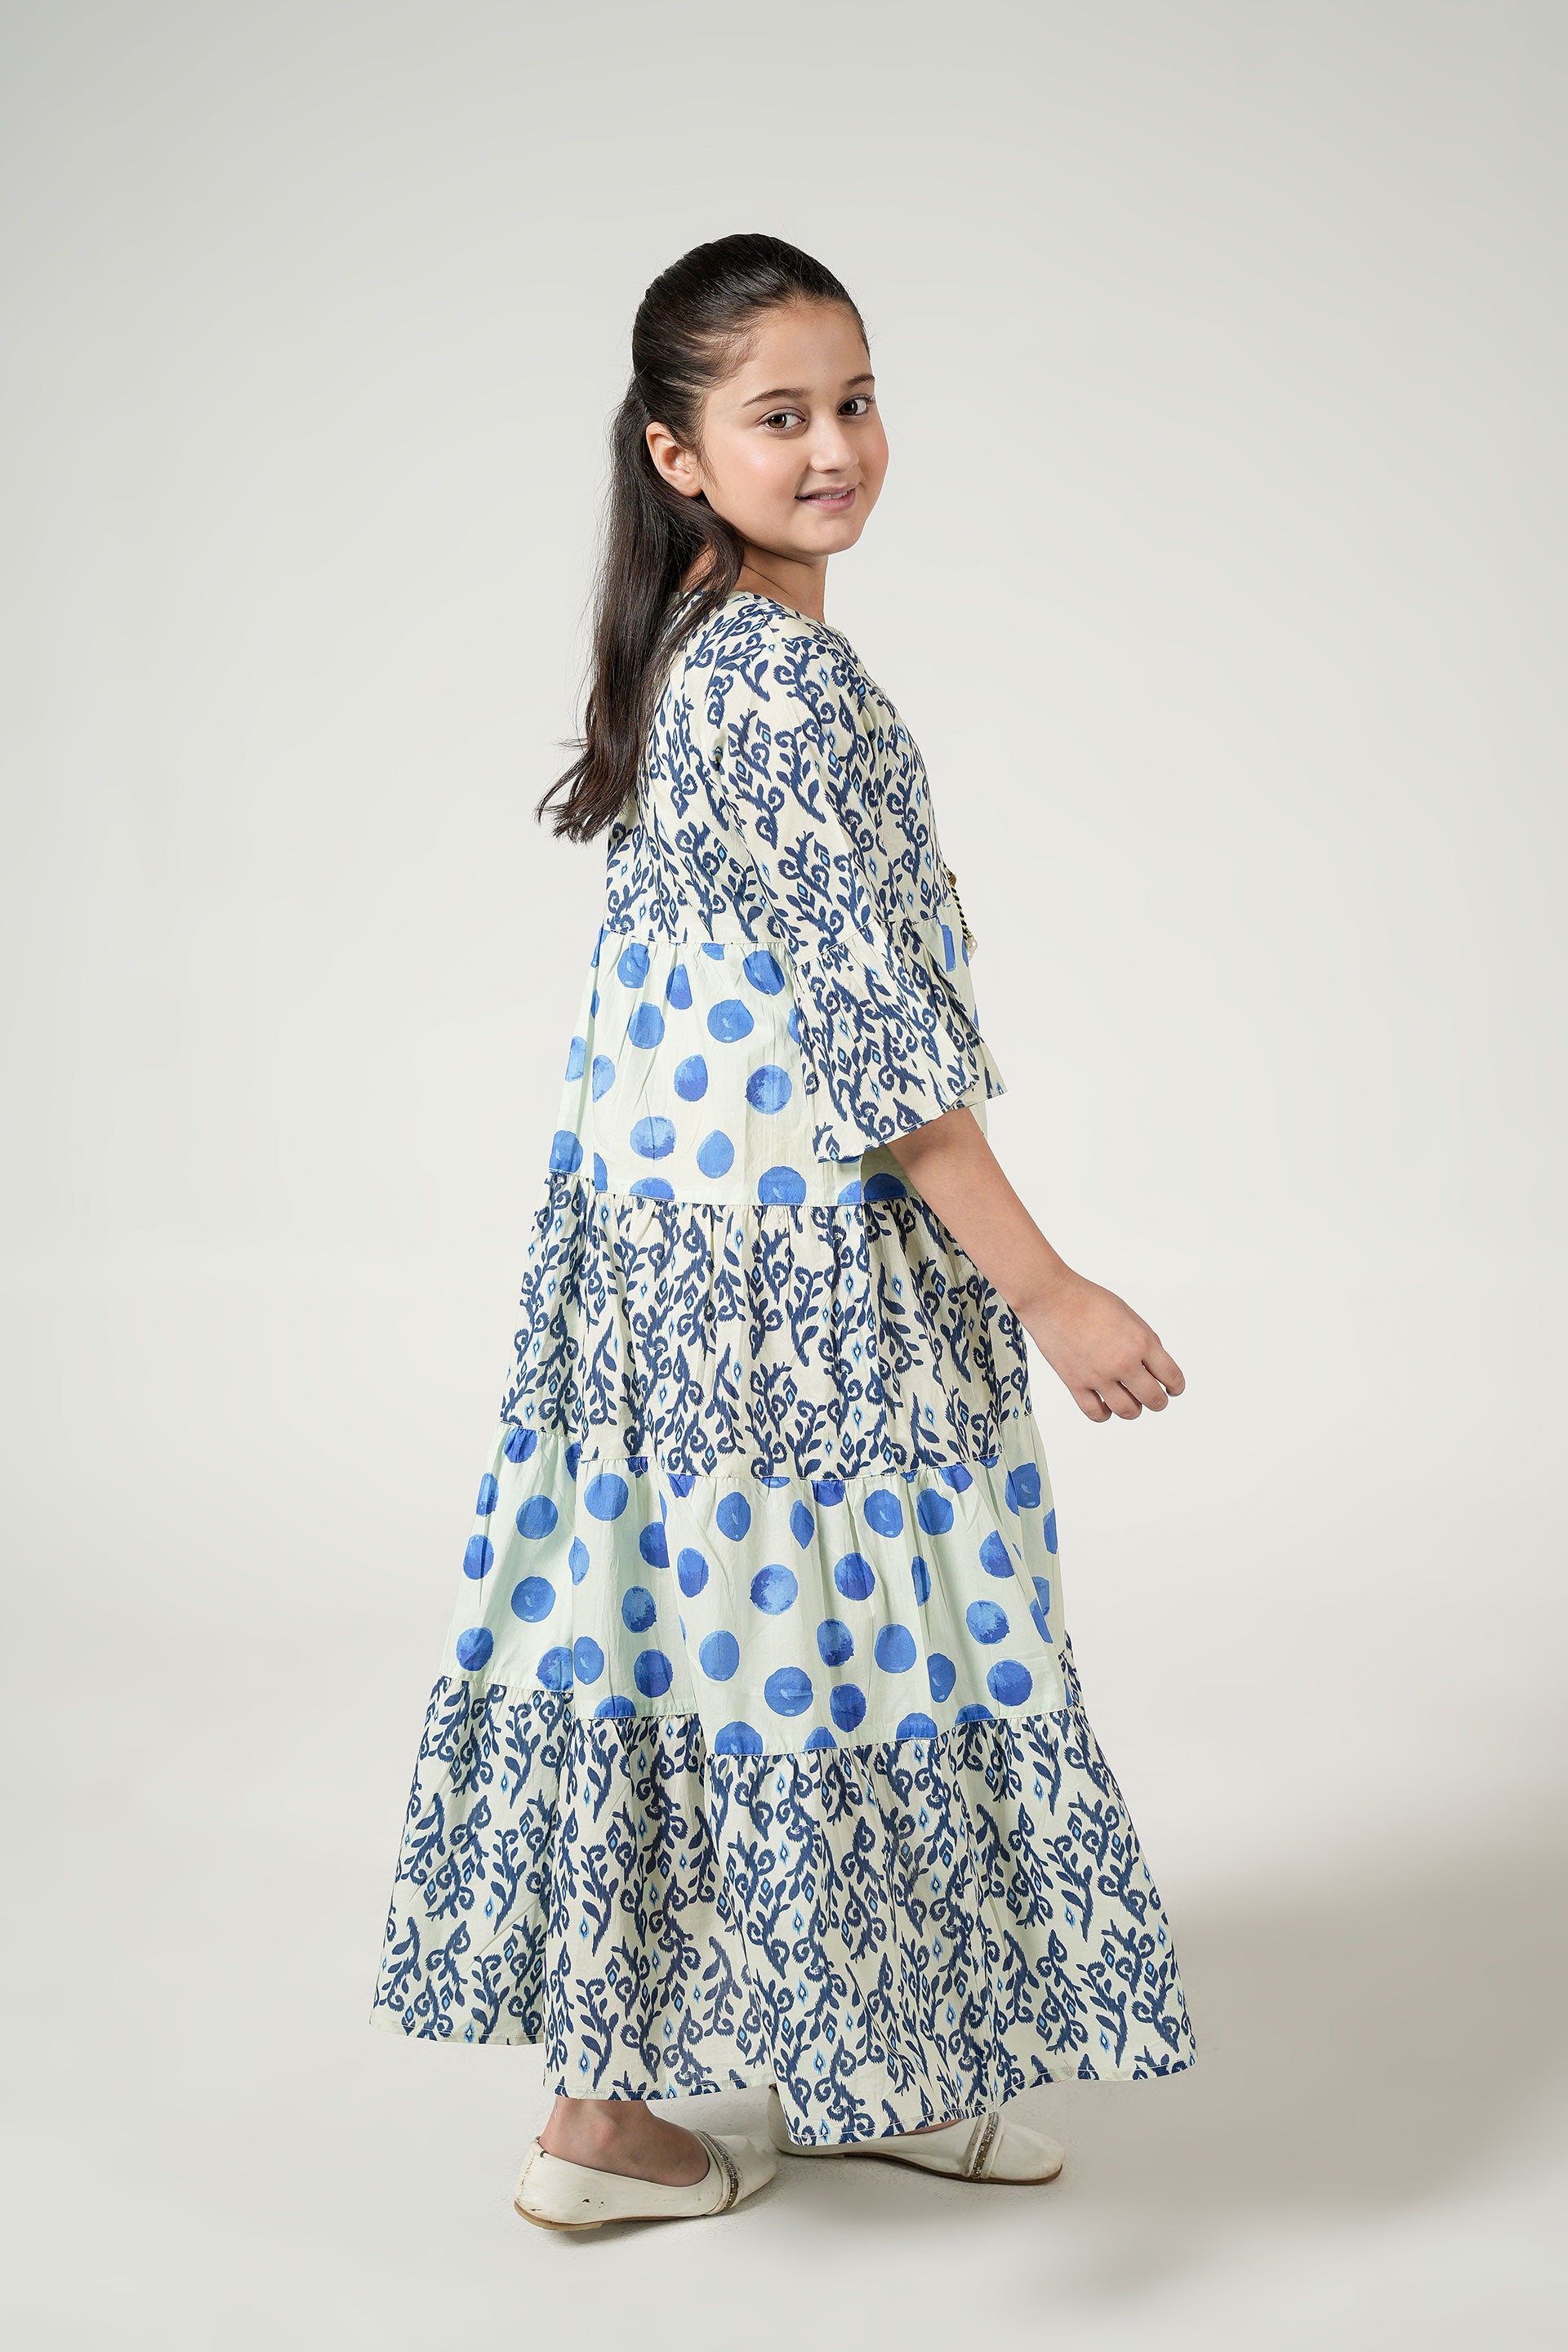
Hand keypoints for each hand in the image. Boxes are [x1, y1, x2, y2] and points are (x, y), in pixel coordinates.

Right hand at [1019, 1266, 1185, 1423]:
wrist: (1051, 1297)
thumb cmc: (1087, 1299)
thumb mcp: (1128, 1313)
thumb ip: (1145, 1340)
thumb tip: (1154, 1364)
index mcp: (1141, 1341)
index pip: (1171, 1376)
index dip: (1176, 1387)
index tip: (1173, 1389)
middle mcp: (1123, 1362)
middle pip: (1154, 1399)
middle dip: (1159, 1401)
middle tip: (1155, 1398)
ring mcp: (1098, 1376)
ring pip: (1128, 1411)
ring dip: (1134, 1409)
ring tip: (1130, 1402)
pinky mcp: (1075, 1383)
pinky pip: (1096, 1413)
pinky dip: (1105, 1414)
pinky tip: (1105, 1406)